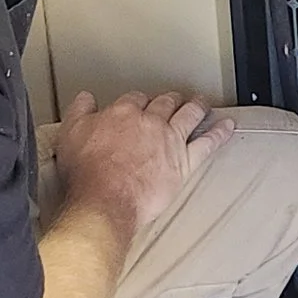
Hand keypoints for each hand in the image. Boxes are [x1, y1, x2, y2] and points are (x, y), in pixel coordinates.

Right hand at [56, 87, 231, 236]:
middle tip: (174, 98)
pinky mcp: (184, 163)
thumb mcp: (70, 135)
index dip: (139, 101)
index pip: (135, 99)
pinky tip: (227, 126)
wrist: (106, 200)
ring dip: (196, 106)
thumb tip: (85, 98)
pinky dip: (219, 134)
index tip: (140, 103)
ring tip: (202, 102)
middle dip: (170, 99)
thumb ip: (79, 112)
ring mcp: (170, 141)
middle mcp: (150, 122)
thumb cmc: (87, 173)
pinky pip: (207, 144)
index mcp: (123, 113)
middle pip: (164, 103)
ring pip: (189, 115)